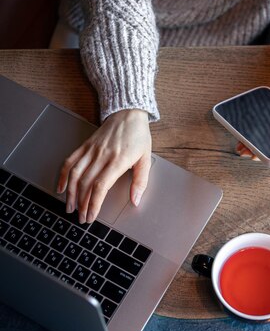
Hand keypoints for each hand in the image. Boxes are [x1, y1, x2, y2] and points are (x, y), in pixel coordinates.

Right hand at [57, 109, 150, 223]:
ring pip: (75, 174)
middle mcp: (102, 155)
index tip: (91, 216)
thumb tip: (136, 201)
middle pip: (86, 184)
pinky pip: (70, 161)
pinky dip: (63, 175)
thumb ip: (140, 181)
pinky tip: (61, 187)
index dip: (93, 204)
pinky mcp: (85, 145)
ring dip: (70, 193)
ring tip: (70, 207)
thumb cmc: (138, 135)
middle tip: (82, 218)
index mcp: (118, 161)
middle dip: (82, 204)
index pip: (100, 186)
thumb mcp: (146, 159)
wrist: (128, 112)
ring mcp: (91, 150)